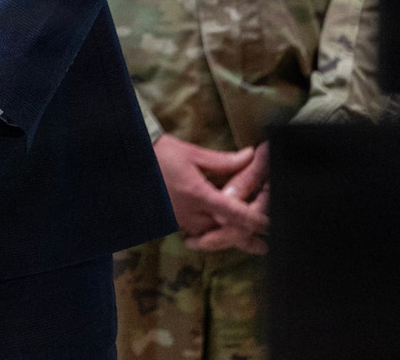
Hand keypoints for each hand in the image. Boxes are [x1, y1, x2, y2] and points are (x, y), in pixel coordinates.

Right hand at [153, 134, 267, 253]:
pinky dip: (214, 237)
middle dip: (247, 239)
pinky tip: (221, 237)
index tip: (271, 226)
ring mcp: (182, 221)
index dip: (256, 222)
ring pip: (213, 238)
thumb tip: (250, 156)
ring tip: (251, 245)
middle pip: (227, 233)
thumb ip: (224, 160)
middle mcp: (192, 213)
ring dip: (231, 240)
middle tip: (264, 245)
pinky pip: (199, 235)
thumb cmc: (160, 154)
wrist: (128, 160)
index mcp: (199, 194)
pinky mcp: (175, 222)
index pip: (235, 214)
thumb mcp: (193, 154)